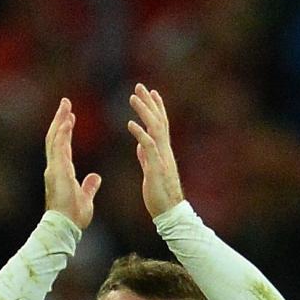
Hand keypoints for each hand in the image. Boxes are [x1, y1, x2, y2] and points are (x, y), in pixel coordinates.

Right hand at [43, 97, 101, 229]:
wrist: (66, 226)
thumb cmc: (73, 215)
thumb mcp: (85, 197)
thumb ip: (89, 186)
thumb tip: (95, 177)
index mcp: (62, 171)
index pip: (63, 145)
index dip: (65, 130)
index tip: (70, 116)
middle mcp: (55, 167)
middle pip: (56, 137)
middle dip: (60, 119)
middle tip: (65, 103)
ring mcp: (54, 168)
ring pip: (55, 139)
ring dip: (60, 121)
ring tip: (66, 106)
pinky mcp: (56, 171)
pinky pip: (58, 148)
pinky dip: (62, 134)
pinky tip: (67, 121)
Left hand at [126, 83, 185, 217]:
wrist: (169, 213)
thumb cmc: (160, 195)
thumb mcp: (151, 171)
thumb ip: (147, 157)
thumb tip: (141, 146)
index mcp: (162, 151)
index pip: (160, 124)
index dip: (156, 108)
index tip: (150, 92)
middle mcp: (164, 151)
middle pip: (159, 120)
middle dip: (149, 102)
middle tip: (139, 86)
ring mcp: (162, 158)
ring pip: (155, 128)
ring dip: (144, 112)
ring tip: (133, 97)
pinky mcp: (156, 167)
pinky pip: (149, 146)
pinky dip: (140, 134)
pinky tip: (130, 124)